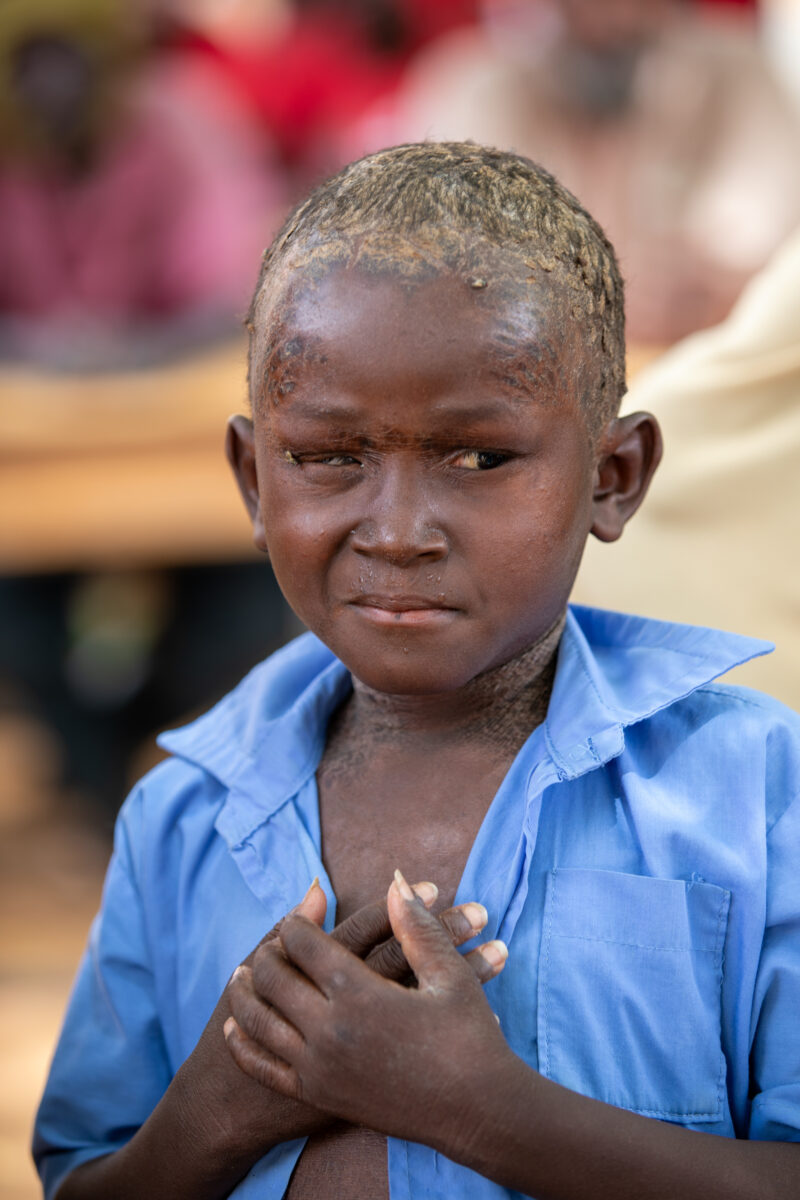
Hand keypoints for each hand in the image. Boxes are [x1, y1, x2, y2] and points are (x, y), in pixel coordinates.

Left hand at [223, 870, 512, 1154]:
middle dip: (267, 954)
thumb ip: (417, 925)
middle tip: (270, 942)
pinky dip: (243, 1045)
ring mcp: (320, 1067)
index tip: (301, 913)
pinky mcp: (319, 1095)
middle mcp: (330, 1031)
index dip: (298, 922)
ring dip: (245, 993)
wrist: (477, 1113)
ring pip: (259, 1021)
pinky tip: (235, 1028)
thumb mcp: (450, 974)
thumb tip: (395, 881)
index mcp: (359, 995)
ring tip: (240, 975)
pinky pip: (264, 1067)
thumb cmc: (469, 1038)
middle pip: (274, 978)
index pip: (305, 944)